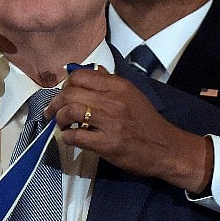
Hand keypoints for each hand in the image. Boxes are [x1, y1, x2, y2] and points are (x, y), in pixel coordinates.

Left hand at [46, 66, 212, 193]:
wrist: (166, 148)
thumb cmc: (146, 122)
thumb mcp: (132, 94)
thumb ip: (111, 82)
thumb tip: (91, 71)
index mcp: (118, 85)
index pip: (80, 76)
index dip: (65, 85)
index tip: (63, 95)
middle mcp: (114, 100)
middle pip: (70, 92)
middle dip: (55, 103)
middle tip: (52, 112)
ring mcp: (111, 122)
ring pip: (70, 111)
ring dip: (59, 119)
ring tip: (61, 125)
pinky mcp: (108, 144)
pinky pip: (76, 136)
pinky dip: (67, 137)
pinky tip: (70, 138)